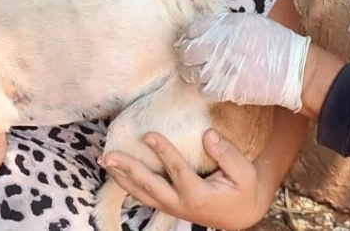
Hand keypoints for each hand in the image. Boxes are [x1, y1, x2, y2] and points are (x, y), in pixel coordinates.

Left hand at [101, 130, 271, 229]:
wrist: (239, 214)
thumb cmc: (242, 190)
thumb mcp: (245, 173)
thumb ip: (228, 154)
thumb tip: (207, 135)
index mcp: (200, 196)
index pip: (178, 172)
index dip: (164, 153)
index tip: (149, 134)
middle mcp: (180, 204)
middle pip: (150, 186)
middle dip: (129, 169)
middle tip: (111, 154)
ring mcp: (171, 206)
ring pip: (140, 193)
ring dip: (121, 177)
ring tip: (104, 160)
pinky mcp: (166, 204)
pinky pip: (142, 195)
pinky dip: (126, 183)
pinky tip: (114, 171)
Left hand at [176, 12, 309, 111]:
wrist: (293, 69)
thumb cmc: (276, 43)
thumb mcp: (249, 22)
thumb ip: (225, 25)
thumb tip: (206, 31)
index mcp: (225, 25)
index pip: (191, 29)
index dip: (187, 36)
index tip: (188, 40)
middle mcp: (219, 46)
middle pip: (186, 52)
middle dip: (185, 55)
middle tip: (189, 58)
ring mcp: (220, 69)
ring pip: (191, 73)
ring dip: (193, 72)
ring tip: (200, 71)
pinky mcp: (225, 89)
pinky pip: (203, 90)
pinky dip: (206, 88)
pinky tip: (214, 84)